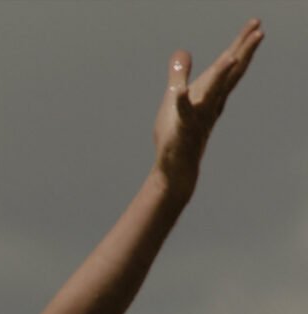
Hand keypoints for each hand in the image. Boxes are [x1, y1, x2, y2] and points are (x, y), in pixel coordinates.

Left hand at [153, 18, 262, 199]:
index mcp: (210, 94)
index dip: (242, 45)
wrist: (176, 167)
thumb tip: (182, 51)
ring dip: (221, 75)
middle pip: (229, 74)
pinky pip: (182, 114)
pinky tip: (179, 92)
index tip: (256, 25)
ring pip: (212, 92)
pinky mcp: (182, 128)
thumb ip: (179, 74)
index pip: (229, 66)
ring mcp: (198, 116)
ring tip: (231, 55)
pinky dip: (181, 102)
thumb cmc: (178, 132)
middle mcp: (210, 103)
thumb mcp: (175, 97)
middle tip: (259, 31)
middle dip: (243, 52)